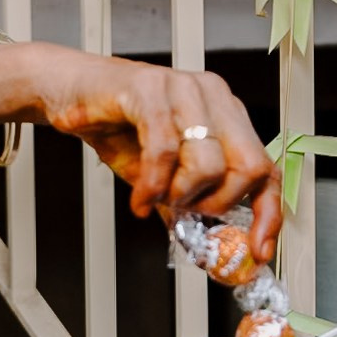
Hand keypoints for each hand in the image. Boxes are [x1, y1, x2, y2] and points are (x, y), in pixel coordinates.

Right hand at [22, 48, 282, 256]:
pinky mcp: (150, 88)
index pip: (266, 168)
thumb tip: (206, 246)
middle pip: (249, 167)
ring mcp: (184, 87)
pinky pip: (163, 151)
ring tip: (155, 197)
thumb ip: (187, 201)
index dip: (267, 214)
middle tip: (185, 213)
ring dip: (179, 195)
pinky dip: (151, 186)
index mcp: (225, 113)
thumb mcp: (161, 173)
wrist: (68, 92)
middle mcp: (213, 96)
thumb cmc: (116, 125)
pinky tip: (139, 198)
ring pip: (209, 164)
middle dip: (217, 204)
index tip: (257, 249)